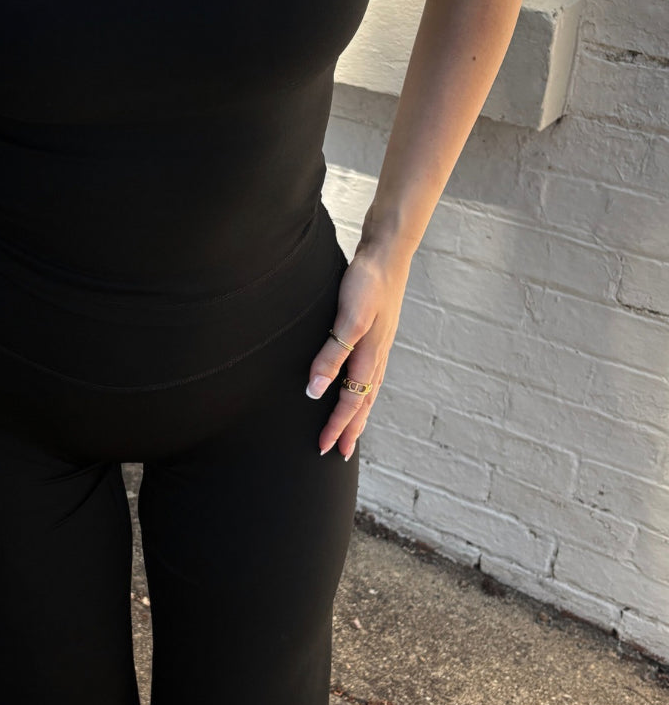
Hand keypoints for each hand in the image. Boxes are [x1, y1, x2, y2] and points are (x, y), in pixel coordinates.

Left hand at [306, 241, 411, 459]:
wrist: (387, 253)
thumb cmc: (367, 282)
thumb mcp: (349, 319)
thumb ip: (332, 354)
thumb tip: (316, 390)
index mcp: (370, 355)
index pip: (350, 400)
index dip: (336, 425)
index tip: (323, 447)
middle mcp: (377, 354)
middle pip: (363, 400)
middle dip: (350, 428)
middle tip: (338, 452)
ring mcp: (379, 344)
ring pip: (368, 388)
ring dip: (358, 412)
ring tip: (351, 430)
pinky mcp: (376, 332)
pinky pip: (369, 371)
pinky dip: (363, 388)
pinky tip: (358, 385)